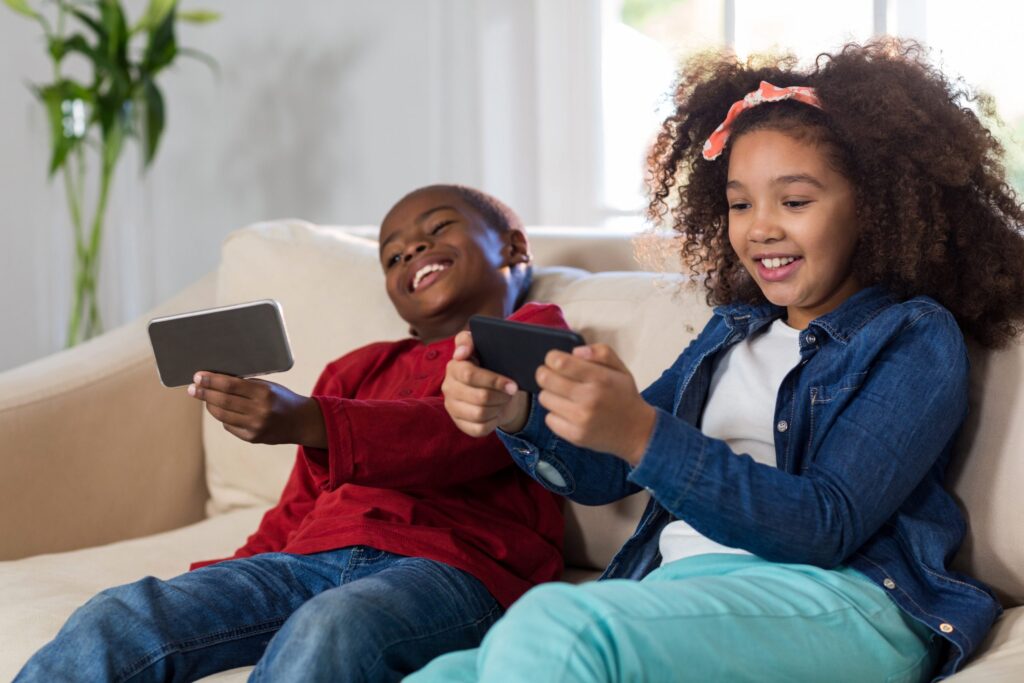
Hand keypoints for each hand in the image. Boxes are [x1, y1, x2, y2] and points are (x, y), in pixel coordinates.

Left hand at [188, 372, 326, 447]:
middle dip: (205, 393)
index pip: (230, 385)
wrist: (301, 422)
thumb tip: (215, 381)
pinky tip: (222, 410)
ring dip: (210, 405)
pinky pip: (229, 425)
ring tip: (204, 398)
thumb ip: (245, 385)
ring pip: (222, 415)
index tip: (198, 376)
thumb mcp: (268, 386)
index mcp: (264, 393)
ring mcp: (255, 426)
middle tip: (193, 388)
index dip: (211, 380)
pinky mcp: (252, 438)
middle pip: (223, 401)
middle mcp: (260, 411)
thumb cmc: (281, 398)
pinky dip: (223, 417)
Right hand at [442, 331, 529, 436]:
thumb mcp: (483, 347)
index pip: (469, 374)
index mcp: (454, 367)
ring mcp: (452, 407)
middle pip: (479, 397)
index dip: (494, 380)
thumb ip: (469, 341)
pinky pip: (479, 429)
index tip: (512, 384)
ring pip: (480, 414)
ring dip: (498, 408)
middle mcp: (448, 387)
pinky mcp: (459, 423)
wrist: (495, 388)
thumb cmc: (490, 364)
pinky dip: (493, 422)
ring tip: (504, 400)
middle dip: (501, 396)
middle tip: (511, 392)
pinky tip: (497, 413)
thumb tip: (460, 353)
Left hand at [536, 344, 654, 464]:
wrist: (637, 432)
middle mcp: (589, 399)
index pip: (560, 363)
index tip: (554, 360)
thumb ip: (600, 352)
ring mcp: (581, 419)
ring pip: (544, 398)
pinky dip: (556, 414)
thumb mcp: (620, 368)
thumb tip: (574, 352)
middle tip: (552, 375)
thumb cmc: (624, 396)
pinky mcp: (575, 436)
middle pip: (545, 379)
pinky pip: (549, 419)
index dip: (552, 358)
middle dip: (545, 373)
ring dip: (551, 394)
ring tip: (565, 395)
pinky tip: (569, 412)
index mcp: (600, 378)